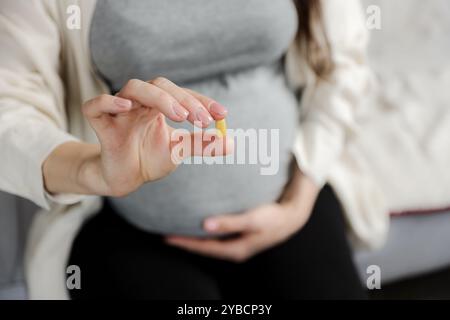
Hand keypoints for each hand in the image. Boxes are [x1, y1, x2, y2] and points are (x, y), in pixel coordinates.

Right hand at [43, 77, 231, 196]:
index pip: (181, 94)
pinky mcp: (102, 125)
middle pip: (158, 85)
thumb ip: (202, 144)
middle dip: (183, 100)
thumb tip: (231, 143)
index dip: (202, 101)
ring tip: (179, 116)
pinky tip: (126, 107)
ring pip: (133, 88)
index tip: (222, 115)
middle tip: (201, 119)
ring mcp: (120, 112)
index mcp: (158, 105)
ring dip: (159, 98)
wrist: (126, 179)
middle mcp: (140, 103)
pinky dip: (108, 102)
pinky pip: (95, 106)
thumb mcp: (180, 151)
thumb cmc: (150, 158)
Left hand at [166, 167, 319, 261]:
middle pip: (204, 247)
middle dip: (186, 241)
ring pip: (210, 242)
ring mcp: (238, 243)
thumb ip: (229, 222)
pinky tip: (201, 221)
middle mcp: (234, 249)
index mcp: (235, 249)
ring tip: (179, 227)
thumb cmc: (273, 217)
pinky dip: (206, 230)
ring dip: (195, 236)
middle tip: (166, 233)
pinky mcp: (240, 235)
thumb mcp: (252, 220)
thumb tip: (205, 225)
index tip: (166, 238)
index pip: (203, 248)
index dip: (184, 243)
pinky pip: (217, 235)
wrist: (292, 216)